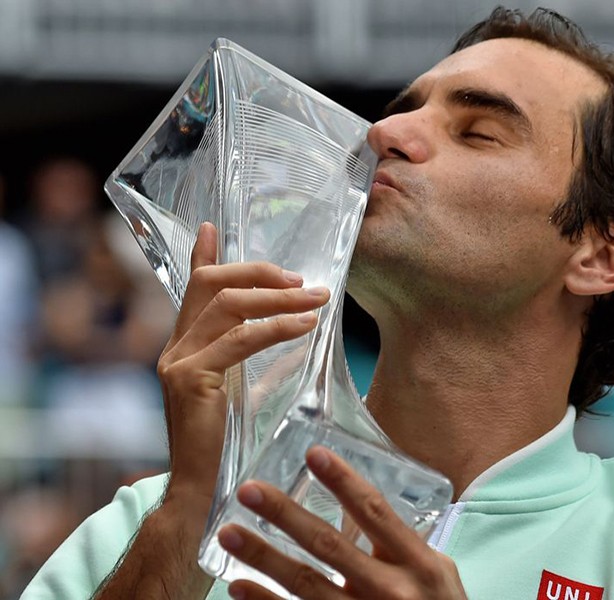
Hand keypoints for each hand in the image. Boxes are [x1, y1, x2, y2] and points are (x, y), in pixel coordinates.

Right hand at [157, 222, 329, 508]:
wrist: (200, 488)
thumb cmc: (225, 442)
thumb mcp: (239, 388)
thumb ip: (249, 356)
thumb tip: (289, 326)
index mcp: (184, 345)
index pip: (193, 288)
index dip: (203, 255)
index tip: (213, 227)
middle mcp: (174, 346)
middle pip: (213, 283)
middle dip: (261, 273)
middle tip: (303, 280)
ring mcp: (177, 360)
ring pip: (230, 304)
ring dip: (280, 298)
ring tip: (317, 299)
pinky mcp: (189, 378)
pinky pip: (241, 339)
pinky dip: (278, 326)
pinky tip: (306, 325)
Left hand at [218, 447, 466, 598]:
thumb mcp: (435, 573)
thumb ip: (400, 544)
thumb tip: (358, 506)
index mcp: (418, 563)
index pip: (375, 512)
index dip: (343, 482)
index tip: (313, 453)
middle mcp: (390, 590)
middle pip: (329, 546)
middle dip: (286, 515)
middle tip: (249, 491)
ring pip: (305, 585)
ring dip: (263, 558)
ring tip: (228, 533)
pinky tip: (238, 586)